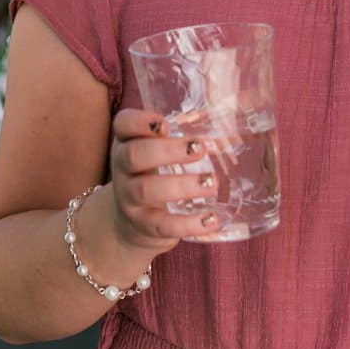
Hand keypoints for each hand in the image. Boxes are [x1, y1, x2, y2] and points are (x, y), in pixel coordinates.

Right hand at [103, 109, 223, 254]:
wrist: (131, 224)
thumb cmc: (152, 176)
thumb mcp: (155, 154)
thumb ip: (178, 138)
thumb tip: (226, 126)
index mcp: (127, 142)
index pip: (123, 124)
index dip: (140, 122)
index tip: (166, 124)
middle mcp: (122, 169)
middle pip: (135, 155)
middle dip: (168, 150)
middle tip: (201, 149)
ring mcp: (129, 199)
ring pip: (146, 190)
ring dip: (182, 185)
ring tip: (211, 183)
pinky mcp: (144, 226)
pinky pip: (163, 226)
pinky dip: (188, 224)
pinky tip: (211, 219)